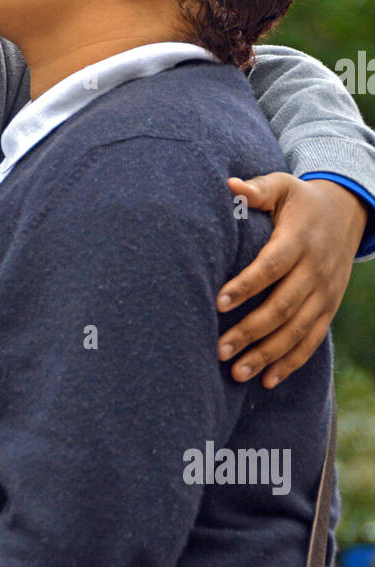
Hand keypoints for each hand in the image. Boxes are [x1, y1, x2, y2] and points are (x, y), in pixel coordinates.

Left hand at [216, 175, 366, 387]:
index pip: (272, 266)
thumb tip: (230, 185)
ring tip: (236, 373)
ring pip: (296, 331)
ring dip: (267, 355)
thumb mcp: (283, 186)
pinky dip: (291, 363)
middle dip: (250, 331)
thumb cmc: (300, 200)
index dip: (247, 285)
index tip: (219, 303)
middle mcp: (315, 271)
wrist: (346, 213)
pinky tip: (266, 381)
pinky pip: (311, 341)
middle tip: (218, 350)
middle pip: (282, 306)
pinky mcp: (328, 309)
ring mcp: (324, 294)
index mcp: (299, 240)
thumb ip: (258, 189)